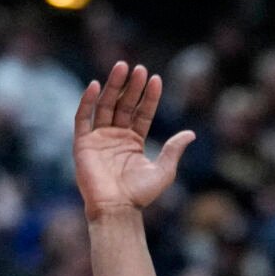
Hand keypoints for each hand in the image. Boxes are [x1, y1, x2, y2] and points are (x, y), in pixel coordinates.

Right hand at [73, 61, 195, 219]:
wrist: (117, 208)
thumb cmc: (140, 194)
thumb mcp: (164, 170)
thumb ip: (174, 150)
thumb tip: (191, 134)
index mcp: (134, 141)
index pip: (142, 113)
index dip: (148, 97)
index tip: (155, 79)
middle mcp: (116, 136)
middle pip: (123, 105)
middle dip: (131, 86)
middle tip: (139, 68)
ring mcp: (99, 138)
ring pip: (105, 105)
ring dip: (113, 86)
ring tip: (122, 67)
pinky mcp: (83, 143)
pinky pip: (83, 118)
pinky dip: (87, 101)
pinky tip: (95, 85)